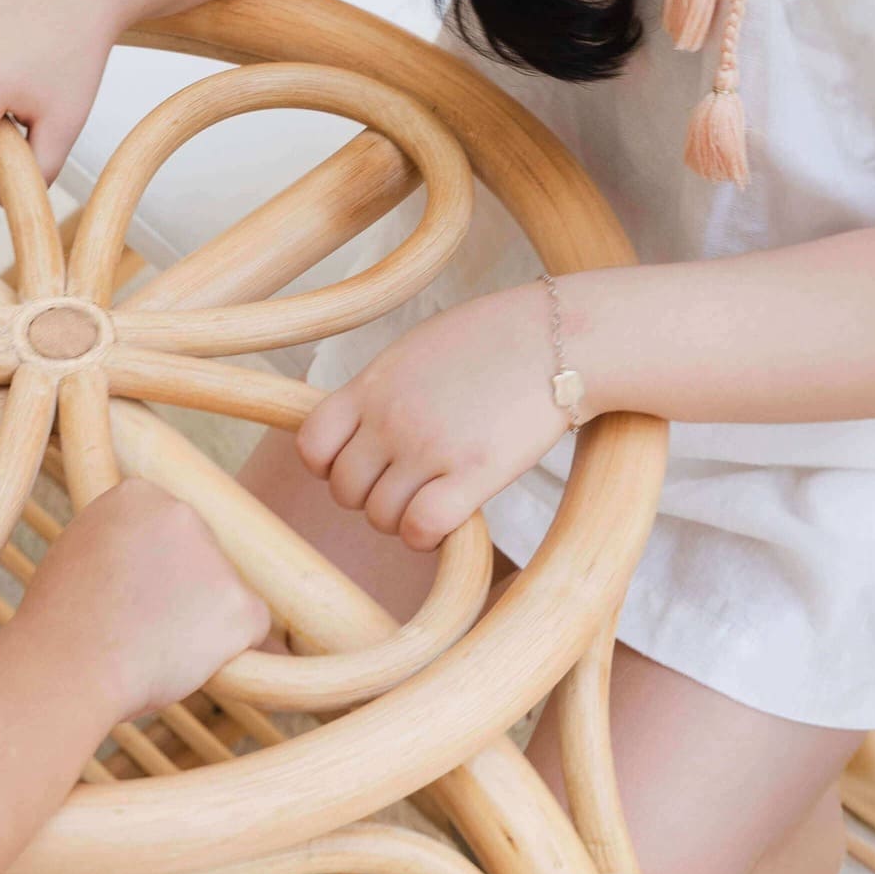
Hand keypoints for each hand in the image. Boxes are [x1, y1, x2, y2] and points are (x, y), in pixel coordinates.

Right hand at [13, 479, 268, 719]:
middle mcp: (183, 512)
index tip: (121, 593)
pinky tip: (181, 660)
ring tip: (151, 644)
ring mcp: (217, 557)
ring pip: (222, 595)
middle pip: (199, 557)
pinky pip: (249, 630)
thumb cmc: (62, 623)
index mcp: (138, 495)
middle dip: (181, 590)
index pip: (165, 530)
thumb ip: (121, 541)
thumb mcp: (79, 552)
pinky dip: (227, 652)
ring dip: (200, 621)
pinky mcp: (242, 604)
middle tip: (138, 623)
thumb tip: (149, 557)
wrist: (70, 666)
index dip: (148, 569)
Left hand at [297, 283, 573, 552]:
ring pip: (380, 517)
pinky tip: (448, 522)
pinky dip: (427, 536)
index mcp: (371, 385)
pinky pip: (421, 528)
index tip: (361, 465)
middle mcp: (390, 417)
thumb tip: (361, 426)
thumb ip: (383, 389)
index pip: (311, 445)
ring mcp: (428, 446)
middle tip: (407, 488)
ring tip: (432, 501)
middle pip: (345, 491)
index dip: (329, 467)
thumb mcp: (418, 349)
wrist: (563, 337)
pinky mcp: (473, 473)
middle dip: (371, 497)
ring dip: (402, 520)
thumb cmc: (497, 338)